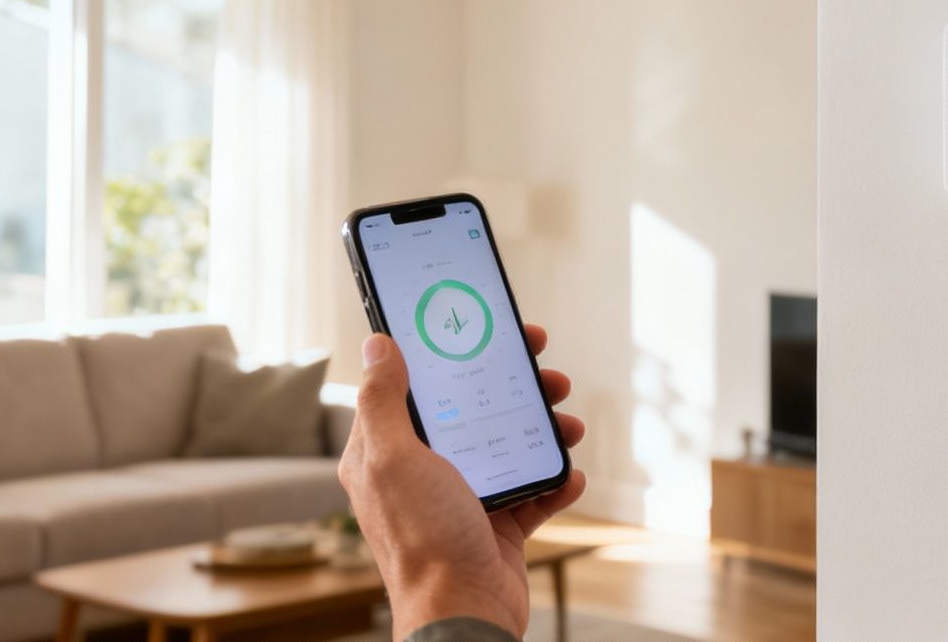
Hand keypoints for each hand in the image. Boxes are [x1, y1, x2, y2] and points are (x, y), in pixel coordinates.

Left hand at [339, 326, 586, 639]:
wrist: (464, 614)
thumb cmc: (423, 540)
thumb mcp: (394, 459)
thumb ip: (383, 401)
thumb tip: (378, 344)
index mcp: (388, 454)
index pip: (419, 387)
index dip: (454, 356)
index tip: (492, 333)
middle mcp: (423, 474)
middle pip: (474, 412)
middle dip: (516, 390)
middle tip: (548, 375)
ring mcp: (463, 500)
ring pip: (509, 447)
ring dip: (544, 431)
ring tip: (568, 425)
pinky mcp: (497, 528)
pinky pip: (533, 493)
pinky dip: (555, 482)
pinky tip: (569, 474)